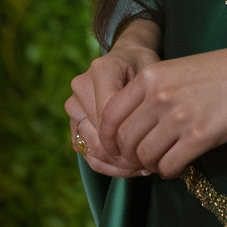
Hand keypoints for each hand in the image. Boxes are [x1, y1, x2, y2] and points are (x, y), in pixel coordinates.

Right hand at [65, 19, 160, 176]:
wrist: (126, 59)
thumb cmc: (144, 67)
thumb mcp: (153, 75)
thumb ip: (145, 100)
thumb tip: (141, 138)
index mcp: (102, 70)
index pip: (110, 116)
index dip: (129, 138)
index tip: (151, 146)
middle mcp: (81, 86)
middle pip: (100, 136)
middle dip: (126, 155)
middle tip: (150, 163)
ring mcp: (73, 104)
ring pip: (92, 149)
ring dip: (118, 164)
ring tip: (142, 165)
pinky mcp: (74, 121)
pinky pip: (86, 152)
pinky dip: (107, 165)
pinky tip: (128, 166)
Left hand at [97, 42, 226, 179]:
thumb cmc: (224, 70)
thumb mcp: (179, 69)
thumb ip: (153, 92)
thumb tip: (131, 128)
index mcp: (150, 76)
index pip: (109, 116)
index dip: (110, 139)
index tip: (119, 148)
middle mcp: (159, 96)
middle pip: (124, 140)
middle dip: (130, 156)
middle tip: (142, 160)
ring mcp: (179, 117)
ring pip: (144, 157)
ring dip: (150, 165)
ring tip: (163, 160)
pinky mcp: (200, 137)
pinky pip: (168, 166)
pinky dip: (169, 171)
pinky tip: (179, 164)